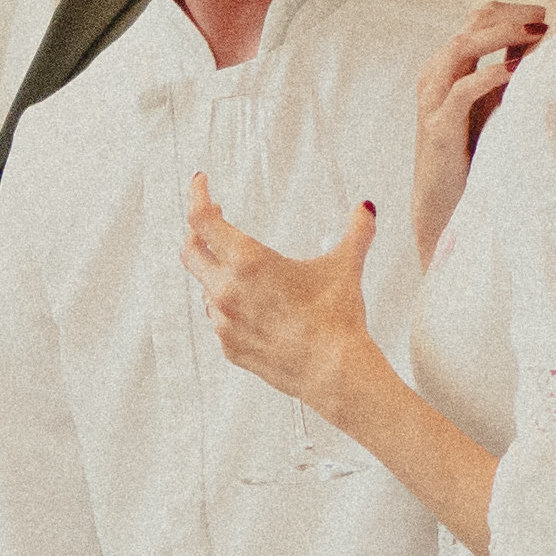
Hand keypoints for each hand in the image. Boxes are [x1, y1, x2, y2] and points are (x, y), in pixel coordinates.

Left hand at [180, 172, 373, 410]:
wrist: (334, 372)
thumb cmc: (337, 317)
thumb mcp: (346, 266)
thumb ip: (356, 231)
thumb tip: (365, 208)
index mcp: (247, 261)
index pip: (202, 219)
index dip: (197, 196)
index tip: (201, 183)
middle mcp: (226, 289)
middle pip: (190, 251)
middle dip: (197, 233)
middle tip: (213, 222)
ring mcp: (224, 322)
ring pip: (204, 288)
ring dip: (215, 274)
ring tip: (242, 272)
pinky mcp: (229, 347)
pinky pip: (218, 320)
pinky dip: (227, 308)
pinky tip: (251, 308)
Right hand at [410, 2, 541, 265]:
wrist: (443, 203)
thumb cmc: (472, 153)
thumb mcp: (494, 105)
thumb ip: (510, 75)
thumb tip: (548, 47)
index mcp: (448, 65)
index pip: (479, 18)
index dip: (514, 10)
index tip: (549, 14)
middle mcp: (436, 74)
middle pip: (472, 24)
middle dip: (514, 16)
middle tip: (549, 18)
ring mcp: (433, 98)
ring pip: (463, 46)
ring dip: (503, 35)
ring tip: (538, 34)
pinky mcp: (438, 125)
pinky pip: (462, 89)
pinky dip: (490, 73)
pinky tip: (518, 69)